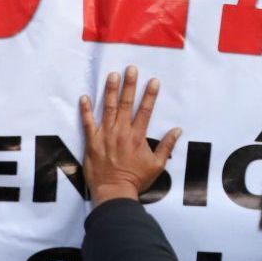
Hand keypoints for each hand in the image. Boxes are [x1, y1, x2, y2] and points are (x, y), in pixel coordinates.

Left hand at [79, 67, 180, 204]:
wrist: (114, 192)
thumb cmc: (136, 180)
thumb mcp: (157, 165)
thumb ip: (167, 146)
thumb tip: (177, 130)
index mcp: (137, 136)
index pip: (145, 110)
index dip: (150, 94)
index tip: (153, 81)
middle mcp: (121, 132)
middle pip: (126, 104)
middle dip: (129, 85)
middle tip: (131, 69)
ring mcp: (105, 136)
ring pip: (108, 108)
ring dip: (110, 91)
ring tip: (112, 75)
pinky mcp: (92, 142)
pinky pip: (87, 123)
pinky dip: (85, 110)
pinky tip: (84, 97)